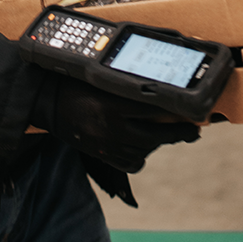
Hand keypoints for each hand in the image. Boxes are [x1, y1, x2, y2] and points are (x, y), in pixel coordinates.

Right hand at [31, 74, 200, 172]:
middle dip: (179, 134)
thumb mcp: (102, 78)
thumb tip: (161, 85)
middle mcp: (111, 129)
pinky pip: (132, 163)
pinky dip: (141, 155)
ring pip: (146, 151)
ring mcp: (107, 147)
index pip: (153, 109)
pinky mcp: (103, 158)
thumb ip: (129, 84)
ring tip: (168, 134)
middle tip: (193, 131)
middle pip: (156, 136)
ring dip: (159, 143)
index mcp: (112, 105)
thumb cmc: (78, 84)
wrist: (49, 104)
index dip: (177, 110)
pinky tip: (144, 145)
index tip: (193, 110)